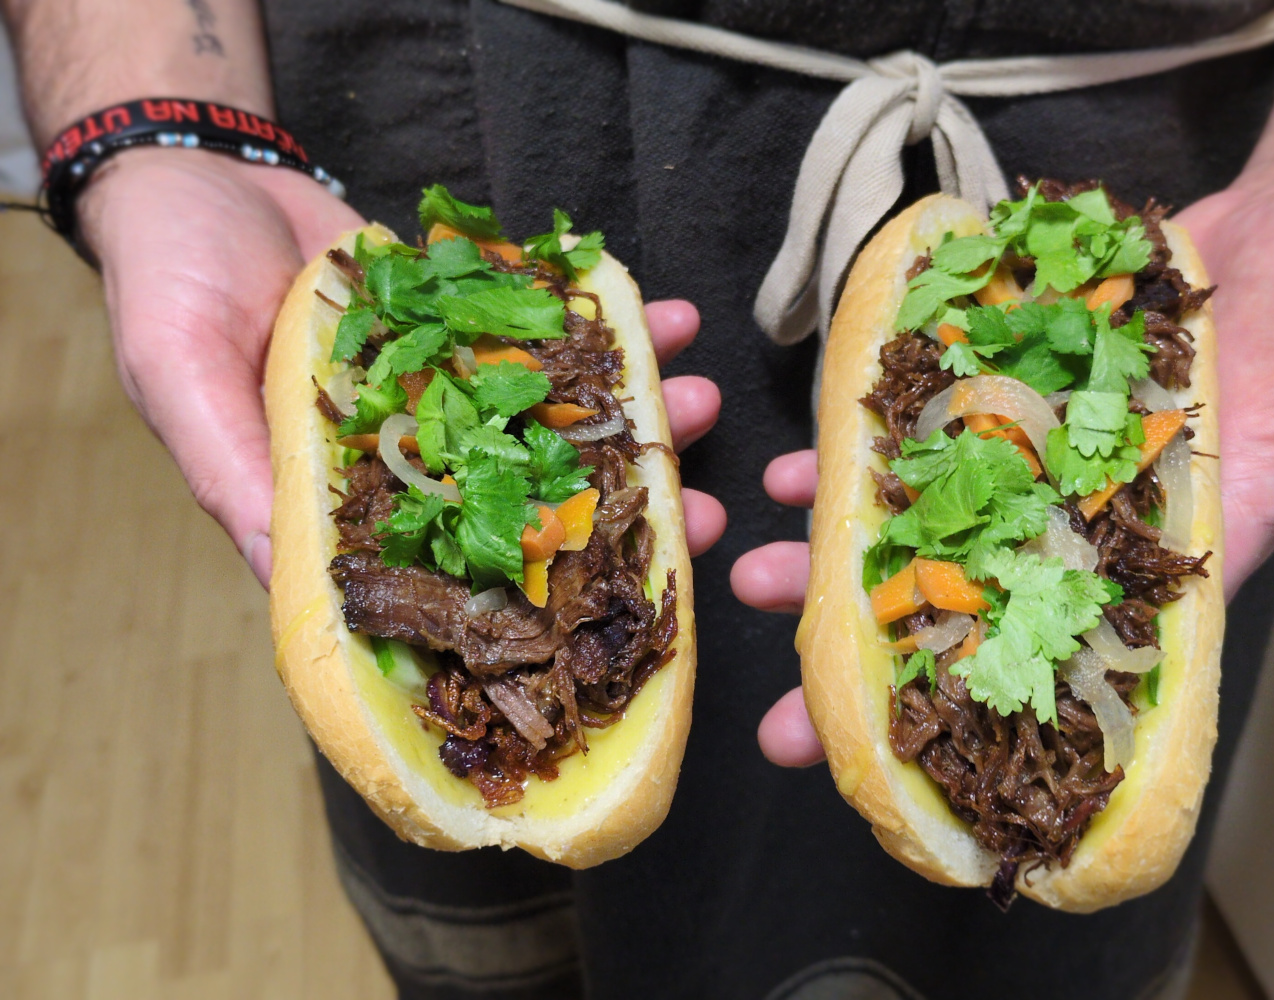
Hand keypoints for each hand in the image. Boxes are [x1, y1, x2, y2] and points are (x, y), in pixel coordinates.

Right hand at [83, 149, 725, 585]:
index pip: (440, 568)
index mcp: (349, 496)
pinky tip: (669, 317)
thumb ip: (238, 476)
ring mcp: (456, 385)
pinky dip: (611, 321)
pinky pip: (555, 325)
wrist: (200, 176)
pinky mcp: (478, 317)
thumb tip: (284, 581)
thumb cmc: (167, 284)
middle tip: (699, 517)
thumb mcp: (183, 383)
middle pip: (527, 504)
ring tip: (701, 403)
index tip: (609, 613)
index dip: (525, 600)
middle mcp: (414, 453)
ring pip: (559, 416)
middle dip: (616, 514)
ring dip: (635, 416)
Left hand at [733, 169, 1273, 767]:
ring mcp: (1044, 446)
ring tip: (759, 583)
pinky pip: (919, 422)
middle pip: (983, 609)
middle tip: (792, 724)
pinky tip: (799, 473)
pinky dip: (861, 448)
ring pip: (933, 521)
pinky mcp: (1010, 376)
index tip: (939, 794)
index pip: (1096, 665)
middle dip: (890, 667)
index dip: (1018, 732)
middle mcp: (1098, 512)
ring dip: (844, 559)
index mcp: (1186, 547)